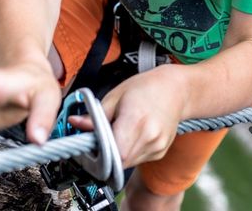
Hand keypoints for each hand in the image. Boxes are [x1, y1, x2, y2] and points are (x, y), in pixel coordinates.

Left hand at [70, 65, 187, 167]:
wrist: (176, 90)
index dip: (99, 153)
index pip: (114, 152)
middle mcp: (150, 136)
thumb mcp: (116, 95)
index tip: (90, 146)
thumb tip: (75, 123)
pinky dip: (128, 153)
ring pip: (127, 163)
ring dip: (116, 154)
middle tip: (98, 141)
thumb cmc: (146, 88)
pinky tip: (130, 136)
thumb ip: (96, 115)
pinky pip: (137, 159)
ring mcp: (157, 146)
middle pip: (119, 161)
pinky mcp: (160, 152)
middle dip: (105, 155)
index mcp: (136, 120)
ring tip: (116, 135)